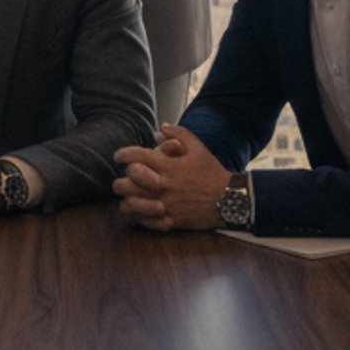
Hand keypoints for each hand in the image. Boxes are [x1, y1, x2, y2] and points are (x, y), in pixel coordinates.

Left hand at [113, 122, 228, 231]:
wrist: (231, 199)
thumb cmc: (212, 172)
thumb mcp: (198, 148)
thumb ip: (178, 134)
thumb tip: (160, 128)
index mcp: (169, 167)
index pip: (135, 157)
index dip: (122, 155)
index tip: (119, 157)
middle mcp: (165, 186)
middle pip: (128, 182)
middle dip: (121, 179)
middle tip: (123, 178)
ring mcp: (167, 206)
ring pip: (132, 204)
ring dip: (126, 199)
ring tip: (127, 195)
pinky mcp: (172, 221)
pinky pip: (146, 222)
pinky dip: (138, 216)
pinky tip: (138, 210)